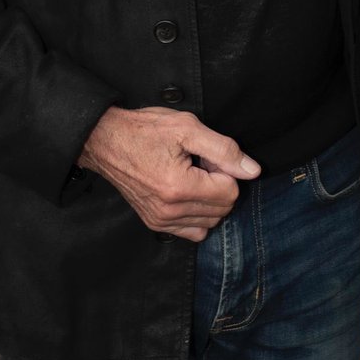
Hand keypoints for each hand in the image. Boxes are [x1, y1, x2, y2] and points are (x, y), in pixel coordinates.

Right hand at [78, 105, 260, 240]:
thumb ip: (225, 150)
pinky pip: (192, 231)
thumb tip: (253, 171)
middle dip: (219, 185)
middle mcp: (170, 211)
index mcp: (179, 187)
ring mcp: (161, 221)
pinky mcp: (155, 224)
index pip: (230, 193)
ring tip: (191, 175)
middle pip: (222, 210)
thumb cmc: (146, 130)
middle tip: (200, 164)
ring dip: (209, 200)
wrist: (107, 141)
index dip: (225, 170)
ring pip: (210, 222)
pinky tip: (187, 192)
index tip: (208, 156)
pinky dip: (198, 214)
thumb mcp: (188, 128)